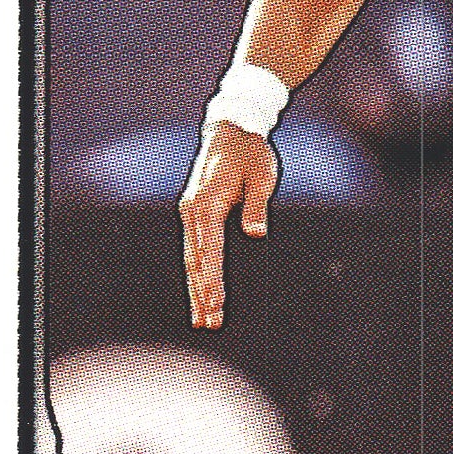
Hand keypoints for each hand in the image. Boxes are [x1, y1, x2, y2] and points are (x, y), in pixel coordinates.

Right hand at [178, 121, 278, 327]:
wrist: (232, 129)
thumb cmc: (252, 153)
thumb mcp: (262, 177)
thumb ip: (256, 205)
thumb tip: (255, 233)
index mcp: (207, 204)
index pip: (209, 250)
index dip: (213, 279)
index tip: (216, 303)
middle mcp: (192, 211)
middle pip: (196, 261)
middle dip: (203, 294)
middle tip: (210, 324)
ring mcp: (190, 212)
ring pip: (191, 259)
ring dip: (197, 289)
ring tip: (202, 320)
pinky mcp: (194, 213)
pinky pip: (194, 249)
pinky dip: (197, 272)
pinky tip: (200, 291)